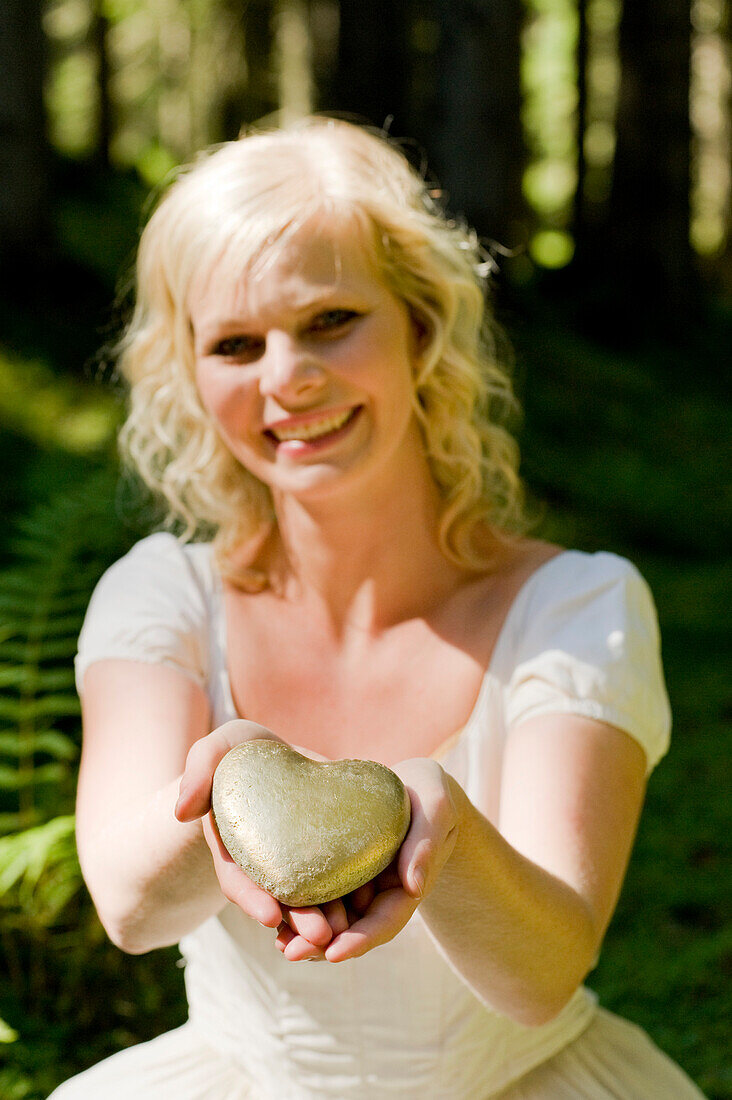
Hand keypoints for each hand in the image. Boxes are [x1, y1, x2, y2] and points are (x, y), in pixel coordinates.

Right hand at [174, 720, 334, 947]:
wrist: (276, 753)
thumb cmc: (242, 750)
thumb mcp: (217, 749)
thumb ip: (198, 769)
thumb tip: (183, 811)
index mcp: (232, 846)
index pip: (237, 880)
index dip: (252, 899)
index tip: (270, 916)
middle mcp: (262, 864)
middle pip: (277, 898)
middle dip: (297, 920)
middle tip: (320, 936)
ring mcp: (293, 863)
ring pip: (308, 899)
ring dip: (325, 919)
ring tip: (346, 932)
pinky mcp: (323, 855)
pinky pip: (335, 881)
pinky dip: (347, 899)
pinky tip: (367, 910)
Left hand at [276, 757, 460, 962]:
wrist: (414, 783)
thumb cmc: (430, 793)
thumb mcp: (435, 810)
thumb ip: (426, 844)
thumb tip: (413, 888)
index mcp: (406, 886)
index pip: (385, 921)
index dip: (361, 939)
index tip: (334, 954)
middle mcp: (381, 891)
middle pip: (354, 927)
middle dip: (324, 945)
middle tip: (292, 952)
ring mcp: (360, 882)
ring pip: (334, 916)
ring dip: (307, 933)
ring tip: (279, 943)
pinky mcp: (340, 866)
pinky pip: (320, 890)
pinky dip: (301, 904)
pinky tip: (275, 912)